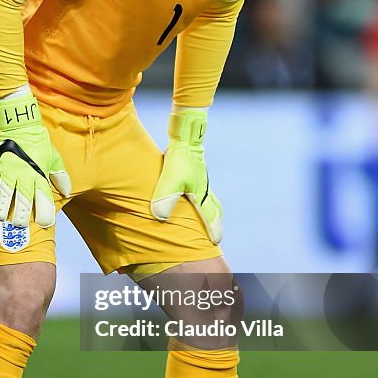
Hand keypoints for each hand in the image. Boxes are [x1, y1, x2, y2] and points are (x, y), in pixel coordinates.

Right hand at [0, 90, 70, 227]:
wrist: (21, 124)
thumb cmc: (39, 143)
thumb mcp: (54, 158)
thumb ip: (60, 176)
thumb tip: (67, 192)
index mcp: (40, 175)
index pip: (44, 198)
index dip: (45, 213)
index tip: (45, 223)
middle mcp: (24, 175)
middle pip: (23, 201)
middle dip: (21, 217)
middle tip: (19, 224)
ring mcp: (8, 171)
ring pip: (3, 195)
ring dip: (1, 209)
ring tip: (0, 216)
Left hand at [150, 107, 222, 243]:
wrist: (186, 135)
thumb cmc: (180, 158)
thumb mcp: (171, 178)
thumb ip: (166, 197)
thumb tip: (159, 217)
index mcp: (201, 195)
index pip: (209, 216)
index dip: (212, 230)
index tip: (216, 242)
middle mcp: (203, 189)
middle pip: (215, 209)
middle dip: (216, 221)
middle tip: (218, 232)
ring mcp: (200, 179)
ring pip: (209, 199)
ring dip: (211, 210)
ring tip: (207, 216)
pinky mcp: (194, 171)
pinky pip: (201, 189)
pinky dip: (201, 197)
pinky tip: (191, 194)